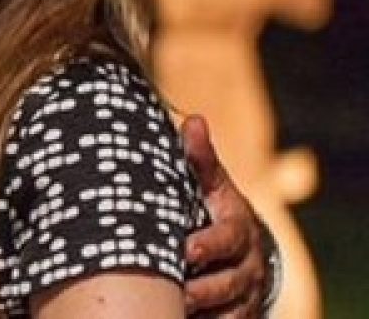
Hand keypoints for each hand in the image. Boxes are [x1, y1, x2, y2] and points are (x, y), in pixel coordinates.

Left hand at [180, 115, 269, 316]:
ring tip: (174, 308)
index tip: (186, 249)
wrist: (238, 241)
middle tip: (173, 290)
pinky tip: (180, 317)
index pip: (230, 237)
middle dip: (202, 287)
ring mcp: (246, 290)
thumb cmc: (212, 204)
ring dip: (203, 309)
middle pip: (229, 281)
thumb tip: (194, 121)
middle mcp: (248, 261)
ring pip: (229, 309)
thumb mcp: (208, 180)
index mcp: (238, 225)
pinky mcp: (239, 312)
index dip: (209, 245)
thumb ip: (199, 157)